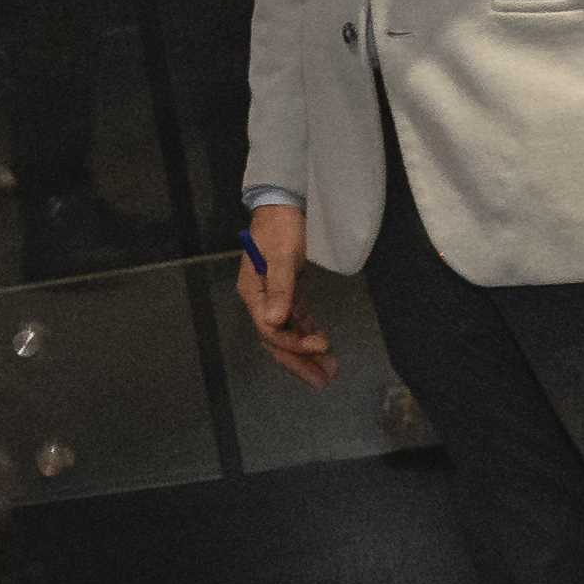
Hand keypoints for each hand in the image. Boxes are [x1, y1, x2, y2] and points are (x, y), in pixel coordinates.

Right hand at [237, 201, 336, 388]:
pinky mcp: (287, 291)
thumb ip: (280, 289)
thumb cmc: (282, 227)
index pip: (271, 330)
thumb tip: (273, 323)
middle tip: (325, 380)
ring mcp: (273, 296)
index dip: (295, 343)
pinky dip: (308, 332)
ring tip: (329, 370)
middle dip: (300, 361)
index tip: (323, 345)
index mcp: (254, 293)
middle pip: (277, 339)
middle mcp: (260, 299)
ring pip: (288, 332)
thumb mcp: (282, 256)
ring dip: (307, 351)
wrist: (285, 203)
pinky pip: (296, 319)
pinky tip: (322, 345)